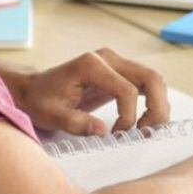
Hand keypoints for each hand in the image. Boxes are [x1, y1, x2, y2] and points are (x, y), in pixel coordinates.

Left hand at [10, 48, 169, 135]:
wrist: (34, 89)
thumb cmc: (40, 100)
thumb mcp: (52, 115)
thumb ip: (76, 123)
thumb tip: (102, 131)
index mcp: (91, 65)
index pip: (126, 90)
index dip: (128, 116)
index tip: (116, 134)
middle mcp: (108, 58)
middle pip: (150, 77)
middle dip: (157, 107)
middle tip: (147, 132)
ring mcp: (115, 63)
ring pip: (153, 79)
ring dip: (158, 104)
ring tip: (146, 128)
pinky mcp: (119, 73)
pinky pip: (145, 84)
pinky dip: (152, 102)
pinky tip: (143, 121)